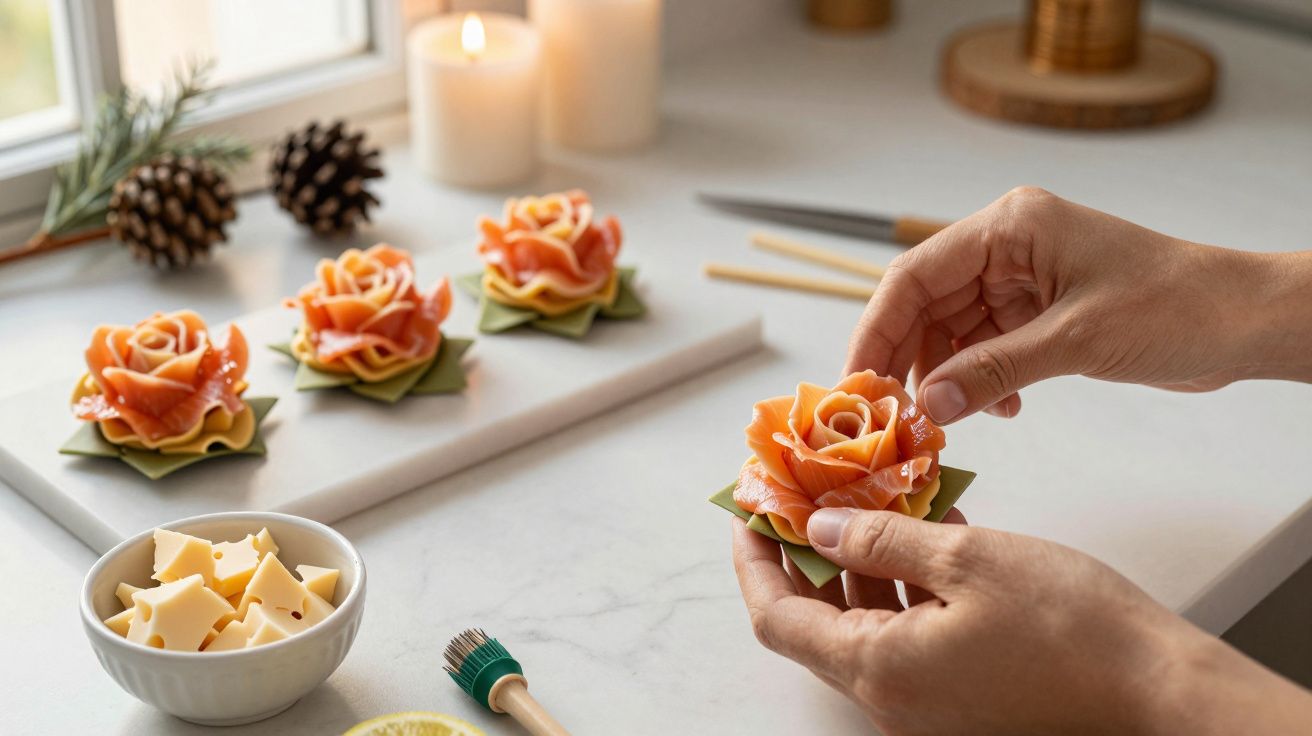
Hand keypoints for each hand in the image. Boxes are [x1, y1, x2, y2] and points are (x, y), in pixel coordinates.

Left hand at [731, 511, 1311, 734]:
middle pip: (817, 620)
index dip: (754, 562)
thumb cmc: (1075, 630)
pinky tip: (934, 530)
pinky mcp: (962, 695)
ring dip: (865, 560)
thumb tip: (821, 529)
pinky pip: (911, 632)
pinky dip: (909, 583)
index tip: (748, 512)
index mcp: (879, 670)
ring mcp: (927, 702)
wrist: (1160, 693)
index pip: (778, 618)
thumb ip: (881, 542)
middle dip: (809, 552)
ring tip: (878, 495)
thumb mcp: (967, 560)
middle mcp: (892, 698)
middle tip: (810, 493)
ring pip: (868, 621)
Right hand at [846, 187, 1311, 423]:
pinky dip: (982, 380)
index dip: (876, 329)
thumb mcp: (1076, 340)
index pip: (914, 275)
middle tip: (890, 414)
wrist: (1242, 320)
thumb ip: (994, 370)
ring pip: (951, 331)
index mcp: (1009, 227)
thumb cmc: (1176, 306)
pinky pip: (985, 347)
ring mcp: (1022, 279)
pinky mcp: (1038, 311)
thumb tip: (928, 407)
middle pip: (924, 304)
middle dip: (908, 360)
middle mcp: (1006, 247)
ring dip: (948, 377)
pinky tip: (1004, 408)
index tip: (855, 381)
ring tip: (955, 419)